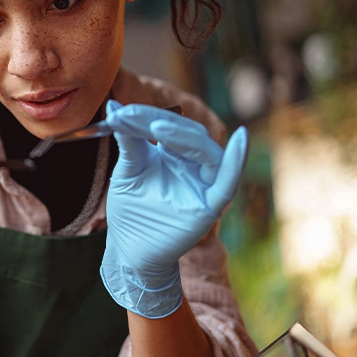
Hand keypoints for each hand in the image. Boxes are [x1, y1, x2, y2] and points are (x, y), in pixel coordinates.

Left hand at [100, 100, 247, 317]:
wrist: (130, 251)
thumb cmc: (131, 211)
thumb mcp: (127, 171)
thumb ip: (128, 139)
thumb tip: (114, 104)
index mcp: (175, 154)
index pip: (167, 126)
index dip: (145, 116)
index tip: (117, 112)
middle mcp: (194, 166)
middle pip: (188, 134)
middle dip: (160, 123)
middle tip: (130, 117)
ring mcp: (205, 184)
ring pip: (207, 152)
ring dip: (184, 136)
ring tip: (157, 129)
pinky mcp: (211, 205)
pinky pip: (228, 181)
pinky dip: (237, 161)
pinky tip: (242, 140)